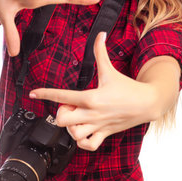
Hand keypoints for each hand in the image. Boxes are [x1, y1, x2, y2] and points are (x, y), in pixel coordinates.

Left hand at [29, 32, 154, 150]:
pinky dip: (82, 142)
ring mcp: (98, 126)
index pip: (62, 96)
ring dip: (71, 128)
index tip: (34, 92)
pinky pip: (88, 145)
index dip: (45, 93)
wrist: (147, 103)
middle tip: (70, 107)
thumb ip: (101, 52)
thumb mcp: (110, 70)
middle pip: (63, 120)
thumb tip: (100, 34)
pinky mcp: (105, 134)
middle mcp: (92, 114)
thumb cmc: (127, 87)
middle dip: (61, 113)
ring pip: (74, 135)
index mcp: (91, 97)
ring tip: (77, 120)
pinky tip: (83, 132)